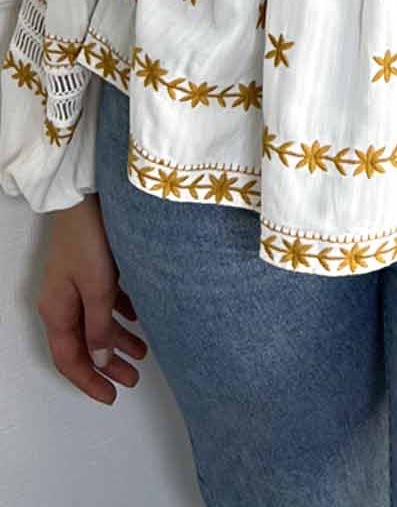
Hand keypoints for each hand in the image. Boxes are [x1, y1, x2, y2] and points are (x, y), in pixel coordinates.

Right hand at [35, 193, 147, 405]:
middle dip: (108, 365)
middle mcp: (62, 301)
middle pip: (83, 344)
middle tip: (132, 380)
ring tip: (144, 352)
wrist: (86, 195)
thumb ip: (100, 327)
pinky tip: (139, 317)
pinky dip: (120, 313)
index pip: (69, 359)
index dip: (89, 381)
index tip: (111, 397)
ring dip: (118, 339)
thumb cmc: (89, 238)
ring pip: (97, 322)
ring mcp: (75, 284)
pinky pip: (104, 301)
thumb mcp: (97, 288)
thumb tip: (101, 361)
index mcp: (56, 310)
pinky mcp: (90, 267)